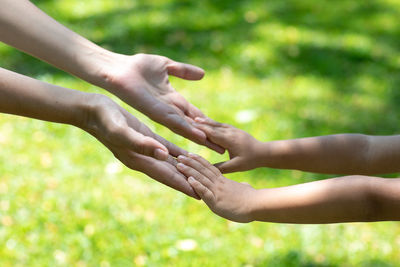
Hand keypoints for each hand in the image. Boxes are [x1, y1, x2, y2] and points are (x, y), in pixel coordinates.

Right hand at [81, 94, 197, 197]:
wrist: (93, 110)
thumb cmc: (106, 121)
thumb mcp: (124, 132)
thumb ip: (143, 145)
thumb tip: (165, 156)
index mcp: (140, 161)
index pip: (167, 177)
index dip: (183, 186)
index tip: (200, 195)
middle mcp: (145, 158)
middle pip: (172, 173)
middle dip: (189, 181)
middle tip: (208, 190)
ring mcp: (146, 149)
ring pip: (172, 162)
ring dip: (186, 169)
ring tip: (203, 176)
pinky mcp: (147, 137)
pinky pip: (168, 149)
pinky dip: (179, 154)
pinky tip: (190, 156)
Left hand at [101, 53, 224, 153]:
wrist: (118, 68)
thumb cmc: (137, 66)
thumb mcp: (166, 66)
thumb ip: (184, 71)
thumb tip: (203, 74)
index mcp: (173, 100)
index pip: (194, 115)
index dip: (208, 123)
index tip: (222, 133)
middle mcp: (170, 111)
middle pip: (192, 126)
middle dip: (207, 138)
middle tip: (223, 150)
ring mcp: (163, 113)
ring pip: (186, 128)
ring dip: (201, 138)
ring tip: (215, 148)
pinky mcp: (155, 112)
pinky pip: (174, 123)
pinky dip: (188, 130)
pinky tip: (200, 137)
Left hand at [176, 153, 255, 222]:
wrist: (258, 205)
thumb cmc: (253, 199)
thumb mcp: (245, 190)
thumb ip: (241, 187)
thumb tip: (243, 186)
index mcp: (224, 182)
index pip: (209, 168)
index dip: (199, 161)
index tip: (190, 154)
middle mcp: (219, 184)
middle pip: (202, 170)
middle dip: (190, 163)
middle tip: (179, 155)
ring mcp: (217, 192)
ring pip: (201, 179)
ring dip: (189, 172)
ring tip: (179, 164)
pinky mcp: (217, 202)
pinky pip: (205, 192)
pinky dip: (197, 186)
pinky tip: (189, 180)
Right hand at [193, 117, 261, 172]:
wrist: (265, 153)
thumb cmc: (251, 161)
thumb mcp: (236, 166)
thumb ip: (221, 167)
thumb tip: (206, 169)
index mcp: (230, 140)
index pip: (212, 133)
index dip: (201, 130)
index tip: (190, 127)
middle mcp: (231, 132)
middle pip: (213, 126)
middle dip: (201, 123)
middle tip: (189, 120)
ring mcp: (234, 130)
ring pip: (218, 124)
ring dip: (207, 121)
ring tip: (196, 119)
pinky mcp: (236, 130)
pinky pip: (222, 125)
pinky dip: (214, 123)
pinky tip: (209, 123)